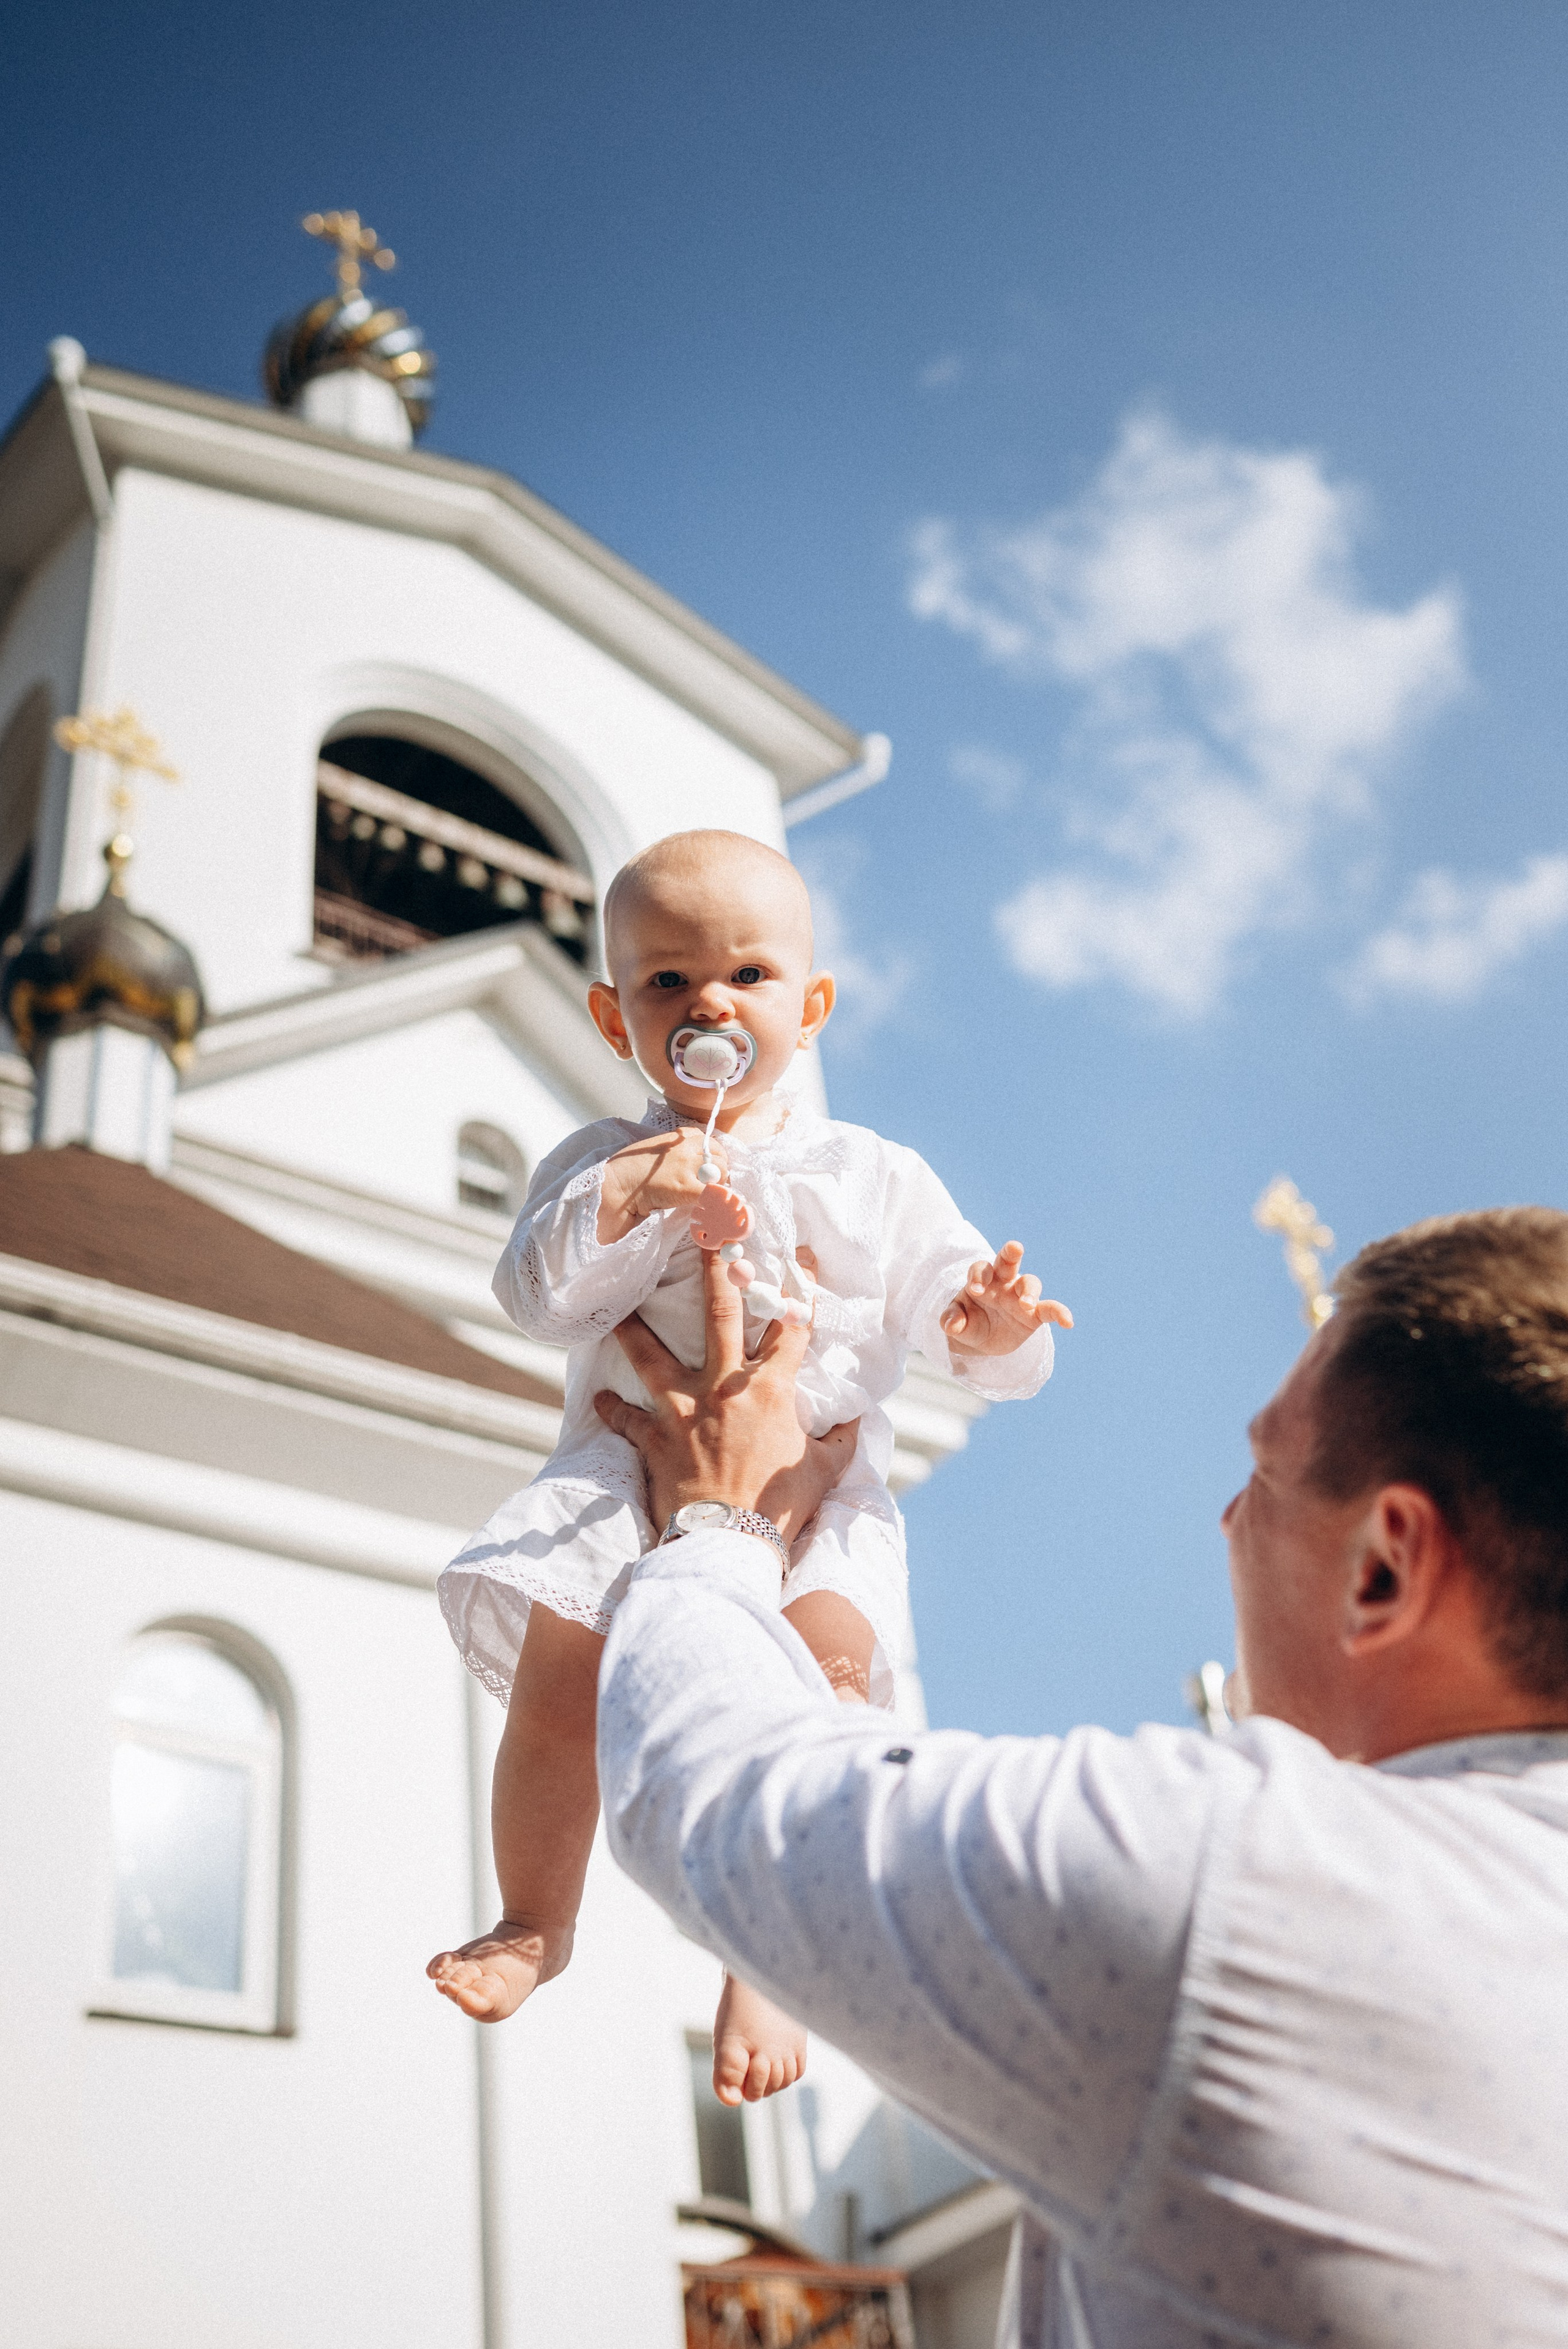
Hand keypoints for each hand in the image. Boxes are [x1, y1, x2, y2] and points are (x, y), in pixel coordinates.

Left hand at [593, 1248, 857, 1546]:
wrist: (728, 1543)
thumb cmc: (779, 1508)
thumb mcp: (823, 1472)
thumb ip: (840, 1440)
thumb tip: (856, 1420)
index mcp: (770, 1390)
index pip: (791, 1329)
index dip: (799, 1289)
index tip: (798, 1255)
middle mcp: (723, 1388)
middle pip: (719, 1316)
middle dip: (715, 1270)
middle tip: (703, 1231)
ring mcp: (683, 1411)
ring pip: (653, 1357)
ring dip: (635, 1332)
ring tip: (618, 1310)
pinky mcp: (653, 1439)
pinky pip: (625, 1419)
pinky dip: (612, 1409)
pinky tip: (599, 1396)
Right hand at [597, 1127, 724, 1244]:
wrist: (619, 1185)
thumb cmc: (631, 1169)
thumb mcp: (657, 1149)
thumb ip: (678, 1150)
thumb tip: (698, 1160)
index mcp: (680, 1136)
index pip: (711, 1143)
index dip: (713, 1159)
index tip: (709, 1171)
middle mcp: (687, 1147)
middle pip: (721, 1157)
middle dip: (719, 1171)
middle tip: (710, 1186)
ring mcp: (689, 1166)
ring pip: (722, 1173)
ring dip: (718, 1185)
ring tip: (705, 1196)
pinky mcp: (687, 1187)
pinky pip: (714, 1193)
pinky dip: (714, 1200)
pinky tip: (705, 1206)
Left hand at [940, 1241, 1072, 1357]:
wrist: (981, 1341)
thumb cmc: (967, 1322)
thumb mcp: (955, 1322)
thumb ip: (952, 1320)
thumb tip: (950, 1325)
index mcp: (982, 1280)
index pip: (981, 1269)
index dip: (978, 1276)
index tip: (975, 1291)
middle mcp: (1003, 1283)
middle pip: (1008, 1261)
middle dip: (1011, 1252)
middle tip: (1015, 1247)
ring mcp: (1020, 1296)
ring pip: (1030, 1282)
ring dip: (1030, 1291)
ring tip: (1026, 1304)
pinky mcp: (1034, 1314)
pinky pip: (1050, 1309)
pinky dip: (1060, 1313)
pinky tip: (1068, 1322)